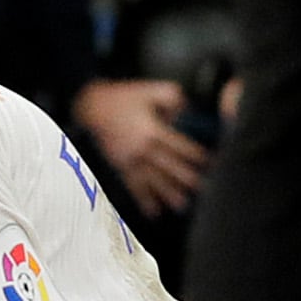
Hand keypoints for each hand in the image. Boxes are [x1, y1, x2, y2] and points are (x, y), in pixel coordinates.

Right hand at [72, 75, 209, 211]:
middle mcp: (142, 148)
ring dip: (168, 193)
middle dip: (186, 178)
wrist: (91, 107)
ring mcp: (130, 160)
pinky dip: (143, 200)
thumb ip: (172, 97)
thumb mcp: (149, 89)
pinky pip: (134, 186)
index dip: (195, 154)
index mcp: (152, 130)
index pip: (179, 146)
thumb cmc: (122, 98)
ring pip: (153, 180)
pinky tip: (153, 211)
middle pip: (169, 166)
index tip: (209, 163)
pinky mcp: (120, 166)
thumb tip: (185, 110)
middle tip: (202, 189)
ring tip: (182, 205)